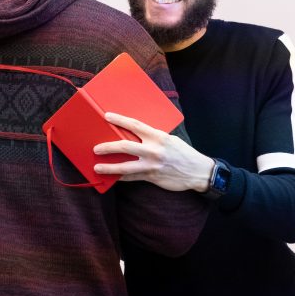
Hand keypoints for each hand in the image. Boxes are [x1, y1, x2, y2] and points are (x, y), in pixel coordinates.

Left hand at [93, 112, 214, 192]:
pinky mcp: (152, 177)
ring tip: (97, 168)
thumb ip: (153, 138)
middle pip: (125, 145)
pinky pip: (132, 178)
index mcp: (158, 136)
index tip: (107, 116)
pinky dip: (121, 178)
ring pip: (125, 166)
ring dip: (109, 167)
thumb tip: (135, 135)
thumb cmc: (183, 153)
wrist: (198, 171)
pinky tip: (113, 178)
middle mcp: (153, 150)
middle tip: (96, 148)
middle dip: (107, 146)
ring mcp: (152, 165)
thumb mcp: (170, 140)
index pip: (134, 125)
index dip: (119, 120)